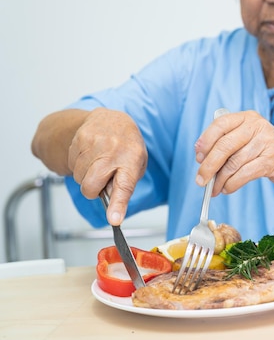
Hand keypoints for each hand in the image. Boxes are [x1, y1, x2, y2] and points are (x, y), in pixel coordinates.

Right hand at [67, 108, 146, 224]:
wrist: (112, 120)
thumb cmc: (126, 147)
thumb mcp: (136, 164)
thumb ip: (125, 184)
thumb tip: (110, 205)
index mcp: (132, 160)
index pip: (124, 187)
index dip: (117, 205)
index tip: (114, 219)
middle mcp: (113, 151)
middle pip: (91, 186)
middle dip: (92, 190)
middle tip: (100, 180)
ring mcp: (95, 144)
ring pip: (79, 178)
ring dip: (86, 176)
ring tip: (97, 163)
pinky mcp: (79, 139)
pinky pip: (71, 165)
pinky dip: (79, 165)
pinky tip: (90, 155)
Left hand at [194, 110, 273, 196]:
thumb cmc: (267, 150)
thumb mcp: (249, 138)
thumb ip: (228, 143)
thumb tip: (201, 159)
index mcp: (248, 117)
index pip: (220, 124)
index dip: (206, 140)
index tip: (198, 157)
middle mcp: (257, 126)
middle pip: (224, 146)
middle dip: (208, 165)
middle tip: (200, 180)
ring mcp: (266, 143)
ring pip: (233, 163)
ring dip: (219, 180)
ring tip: (214, 189)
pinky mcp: (272, 161)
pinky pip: (244, 174)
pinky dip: (232, 184)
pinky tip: (227, 189)